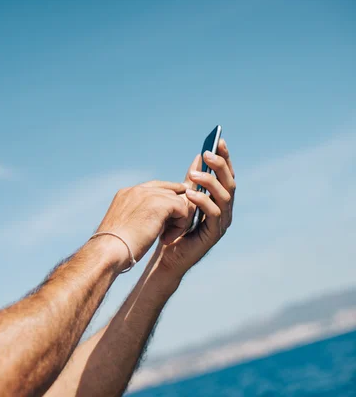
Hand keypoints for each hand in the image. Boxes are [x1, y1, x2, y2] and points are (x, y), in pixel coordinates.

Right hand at [94, 180, 190, 270]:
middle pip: (169, 192)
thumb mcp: (125, 226)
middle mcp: (136, 190)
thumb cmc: (115, 246)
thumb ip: (138, 216)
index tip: (174, 212)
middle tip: (167, 232)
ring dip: (176, 221)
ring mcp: (148, 194)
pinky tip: (166, 239)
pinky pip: (182, 208)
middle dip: (173, 211)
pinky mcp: (159, 203)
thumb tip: (153, 220)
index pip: (154, 187)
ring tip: (165, 238)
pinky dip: (179, 226)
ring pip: (177, 200)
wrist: (110, 250)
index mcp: (126, 193)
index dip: (167, 197)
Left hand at [157, 138, 235, 276]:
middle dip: (220, 166)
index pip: (226, 174)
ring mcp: (222, 222)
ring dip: (210, 182)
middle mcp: (225, 209)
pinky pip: (213, 214)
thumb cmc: (175, 227)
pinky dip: (203, 201)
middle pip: (230, 183)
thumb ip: (193, 180)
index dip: (225, 158)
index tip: (219, 141)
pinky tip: (189, 194)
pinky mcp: (214, 234)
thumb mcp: (184, 198)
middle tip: (207, 153)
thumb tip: (199, 155)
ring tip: (194, 174)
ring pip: (224, 197)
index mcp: (219, 199)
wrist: (167, 256)